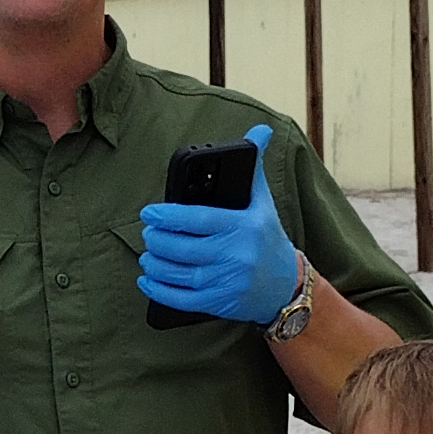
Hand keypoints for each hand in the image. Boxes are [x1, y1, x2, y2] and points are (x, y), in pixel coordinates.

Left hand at [136, 126, 301, 325]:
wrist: (285, 284)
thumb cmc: (267, 238)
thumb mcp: (263, 203)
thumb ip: (254, 167)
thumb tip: (260, 131)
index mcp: (243, 226)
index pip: (199, 219)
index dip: (169, 216)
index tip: (150, 212)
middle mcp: (236, 255)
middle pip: (183, 248)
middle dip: (157, 240)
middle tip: (147, 233)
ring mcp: (227, 281)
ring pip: (179, 273)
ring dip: (155, 264)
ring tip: (147, 254)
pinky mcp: (219, 301)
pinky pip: (182, 299)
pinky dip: (159, 290)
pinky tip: (147, 280)